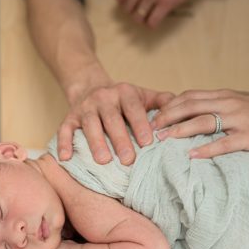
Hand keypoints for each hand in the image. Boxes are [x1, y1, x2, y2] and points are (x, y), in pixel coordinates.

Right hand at [58, 82, 174, 165]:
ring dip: (95, 143)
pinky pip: (64, 130)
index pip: (133, 108)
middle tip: (129, 159)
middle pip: (111, 118)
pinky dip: (64, 143)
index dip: (140, 124)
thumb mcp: (144, 95)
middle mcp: (103, 98)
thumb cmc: (124, 100)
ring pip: (89, 125)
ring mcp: (84, 107)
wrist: (91, 87)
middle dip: (119, 139)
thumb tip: (184, 111)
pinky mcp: (69, 117)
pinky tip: (66, 158)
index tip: (148, 143)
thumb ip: (163, 102)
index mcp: (124, 92)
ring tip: (103, 161)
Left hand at [114, 0, 218, 27]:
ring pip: (137, 17)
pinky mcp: (167, 2)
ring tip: (148, 17)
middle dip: (133, 12)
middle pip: (127, 8)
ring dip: (142, 20)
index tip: (132, 4)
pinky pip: (152, 21)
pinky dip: (152, 24)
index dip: (125, 3)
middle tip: (141, 12)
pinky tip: (156, 20)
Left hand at [152, 89, 248, 158]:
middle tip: (148, 129)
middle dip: (166, 117)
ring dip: (180, 130)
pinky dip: (207, 148)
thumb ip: (220, 105)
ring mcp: (239, 119)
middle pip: (190, 106)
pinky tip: (193, 156)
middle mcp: (228, 104)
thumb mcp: (240, 103)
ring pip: (203, 121)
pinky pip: (225, 142)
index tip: (151, 114)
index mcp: (224, 96)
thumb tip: (196, 113)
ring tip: (162, 139)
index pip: (189, 96)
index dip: (168, 104)